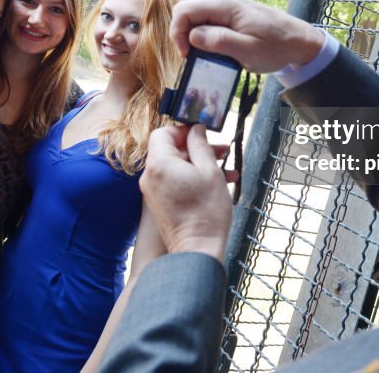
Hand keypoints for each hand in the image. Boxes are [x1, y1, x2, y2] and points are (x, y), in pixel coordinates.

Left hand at [140, 125, 236, 262]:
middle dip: (197, 148)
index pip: (164, 133)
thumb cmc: (206, 212)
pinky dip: (191, 179)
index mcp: (159, 164)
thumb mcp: (209, 172)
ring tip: (227, 171)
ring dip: (199, 165)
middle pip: (170, 150)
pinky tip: (217, 184)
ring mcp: (152, 191)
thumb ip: (201, 145)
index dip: (184, 130)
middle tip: (222, 151)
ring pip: (175, 167)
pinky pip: (174, 182)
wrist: (196, 250)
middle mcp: (150, 176)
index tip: (203, 134)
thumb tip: (196, 129)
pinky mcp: (158, 203)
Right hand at [170, 0, 324, 71]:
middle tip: (193, 57)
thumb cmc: (277, 46)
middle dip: (183, 35)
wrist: (298, 41)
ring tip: (208, 57)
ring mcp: (225, 7)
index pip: (184, 10)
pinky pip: (207, 23)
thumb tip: (192, 37)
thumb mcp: (248, 50)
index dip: (177, 33)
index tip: (187, 55)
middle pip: (186, 12)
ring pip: (195, 19)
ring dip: (194, 38)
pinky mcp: (229, 16)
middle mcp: (222, 1)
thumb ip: (219, 42)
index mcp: (225, 5)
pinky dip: (205, 38)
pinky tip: (217, 52)